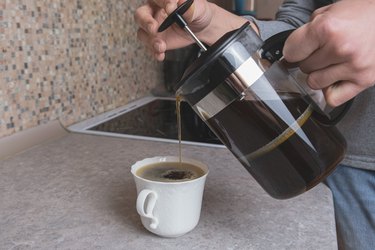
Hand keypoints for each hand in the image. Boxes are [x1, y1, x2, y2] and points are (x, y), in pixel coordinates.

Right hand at [134, 0, 250, 60]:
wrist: (201, 27)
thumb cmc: (198, 13)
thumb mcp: (199, 8)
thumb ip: (190, 7)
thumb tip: (181, 3)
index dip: (163, 2)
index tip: (171, 7)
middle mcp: (155, 12)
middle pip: (141, 14)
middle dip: (145, 22)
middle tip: (154, 28)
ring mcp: (155, 27)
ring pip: (143, 33)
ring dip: (150, 41)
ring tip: (161, 46)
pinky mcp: (158, 40)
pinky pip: (150, 46)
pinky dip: (154, 52)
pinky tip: (160, 54)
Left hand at [283, 0, 374, 106]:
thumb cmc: (362, 13)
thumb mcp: (330, 11)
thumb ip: (308, 31)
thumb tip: (291, 52)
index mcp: (327, 28)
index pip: (290, 52)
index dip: (293, 50)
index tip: (299, 49)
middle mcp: (340, 48)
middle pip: (303, 67)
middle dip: (310, 59)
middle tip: (324, 51)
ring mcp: (353, 66)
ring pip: (314, 83)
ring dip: (319, 75)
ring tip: (332, 62)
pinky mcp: (364, 80)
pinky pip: (333, 98)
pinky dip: (331, 90)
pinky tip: (337, 77)